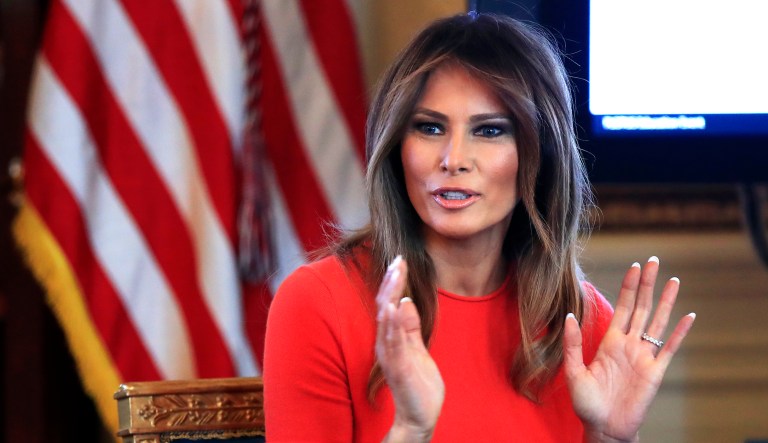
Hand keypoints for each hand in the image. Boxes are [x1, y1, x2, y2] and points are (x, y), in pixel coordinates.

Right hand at [376, 256, 444, 442]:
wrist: (418, 416)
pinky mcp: (398, 367)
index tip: (400, 260)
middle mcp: (385, 343)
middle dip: (391, 283)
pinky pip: (393, 343)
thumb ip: (410, 327)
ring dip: (391, 297)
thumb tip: (405, 301)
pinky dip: (392, 324)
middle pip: (385, 306)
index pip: (390, 304)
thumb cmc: (418, 384)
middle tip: (398, 260)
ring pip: (386, 321)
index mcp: (391, 337)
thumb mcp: (417, 349)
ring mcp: (390, 355)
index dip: (394, 282)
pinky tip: (395, 308)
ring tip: (394, 275)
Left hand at [563, 257, 695, 442]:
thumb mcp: (573, 371)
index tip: (634, 266)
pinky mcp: (655, 372)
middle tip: (653, 260)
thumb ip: (573, 343)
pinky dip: (679, 332)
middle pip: (640, 307)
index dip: (628, 286)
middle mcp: (629, 344)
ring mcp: (644, 357)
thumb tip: (568, 315)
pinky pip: (669, 348)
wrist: (604, 428)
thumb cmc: (587, 402)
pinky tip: (689, 316)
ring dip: (665, 301)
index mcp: (610, 341)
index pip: (622, 307)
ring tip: (673, 280)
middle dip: (646, 284)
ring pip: (657, 322)